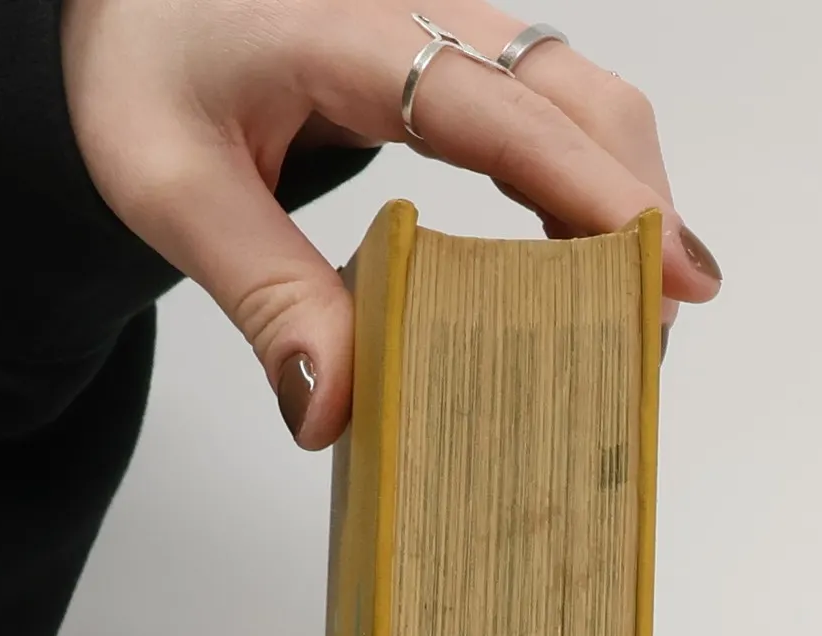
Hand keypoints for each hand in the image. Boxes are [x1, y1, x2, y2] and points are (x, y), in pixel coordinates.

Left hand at [60, 0, 721, 448]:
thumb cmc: (148, 65)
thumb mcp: (170, 182)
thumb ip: (259, 290)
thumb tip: (333, 409)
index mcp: (357, 32)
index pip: (509, 117)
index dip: (599, 197)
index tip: (673, 274)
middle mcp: (430, 14)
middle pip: (584, 101)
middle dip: (641, 214)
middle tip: (656, 336)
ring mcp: (455, 31)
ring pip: (586, 105)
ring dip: (626, 205)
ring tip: (633, 323)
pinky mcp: (461, 61)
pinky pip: (555, 118)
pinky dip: (590, 192)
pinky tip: (586, 269)